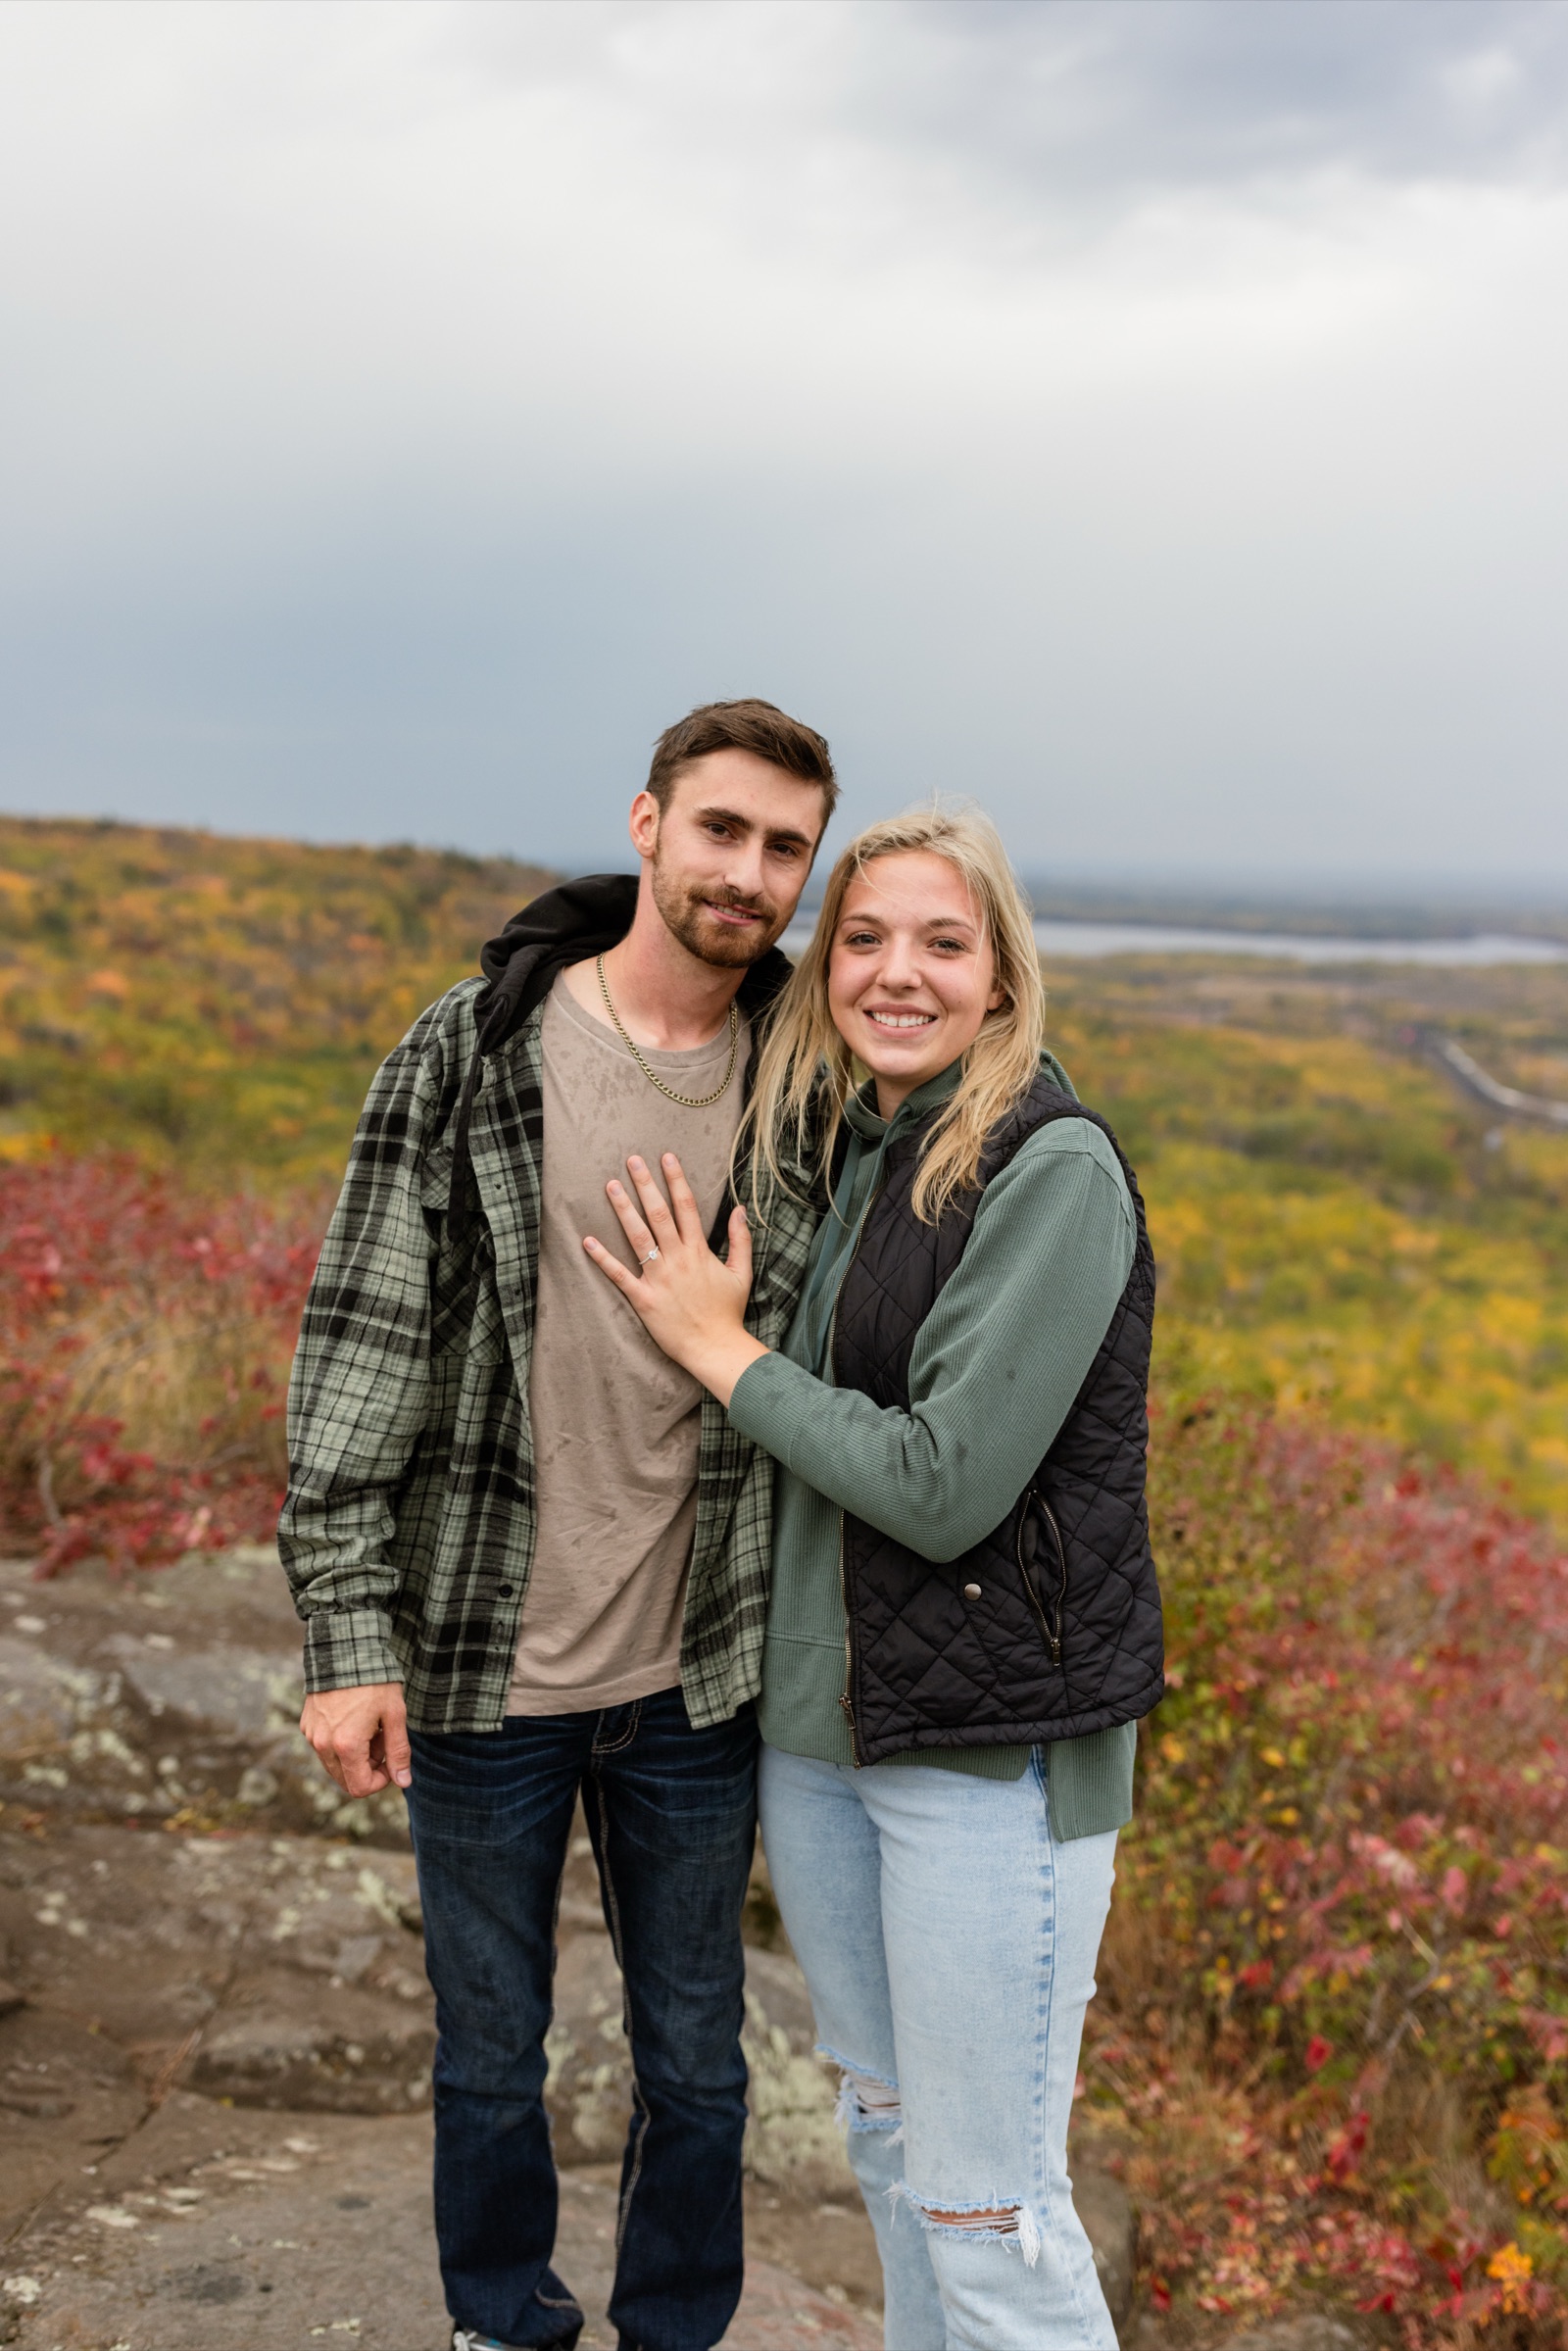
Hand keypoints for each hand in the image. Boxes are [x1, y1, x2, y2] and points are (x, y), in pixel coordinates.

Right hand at [299, 1682, 411, 1797]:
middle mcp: (323, 1745)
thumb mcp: (395, 1715)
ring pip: (335, 1765)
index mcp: (346, 1746)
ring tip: (369, 1726)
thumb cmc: (375, 1681)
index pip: (360, 1788)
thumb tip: (403, 1782)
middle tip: (382, 1739)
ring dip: (354, 1756)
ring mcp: (312, 1735)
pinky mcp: (307, 1725)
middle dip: (368, 1768)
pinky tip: (354, 1718)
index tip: (391, 1761)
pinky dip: (340, 1743)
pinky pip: (325, 1747)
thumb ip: (398, 1752)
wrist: (345, 1649)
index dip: (381, 1781)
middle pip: (346, 1780)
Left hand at [583, 1153, 768, 1406]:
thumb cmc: (728, 1312)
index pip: (686, 1206)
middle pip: (658, 1214)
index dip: (676, 1179)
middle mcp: (677, 1259)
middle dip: (645, 1184)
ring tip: (611, 1186)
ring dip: (623, 1209)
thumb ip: (739, 1240)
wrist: (716, 1348)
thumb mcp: (741, 1273)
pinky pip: (620, 1275)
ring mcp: (659, 1278)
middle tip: (632, 1160)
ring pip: (638, 1237)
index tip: (666, 1157)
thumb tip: (739, 1209)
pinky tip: (588, 1240)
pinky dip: (603, 1258)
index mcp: (699, 1251)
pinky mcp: (644, 1299)